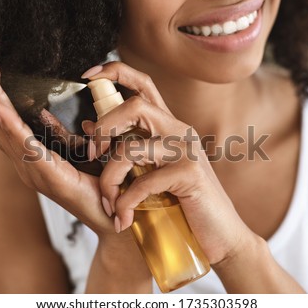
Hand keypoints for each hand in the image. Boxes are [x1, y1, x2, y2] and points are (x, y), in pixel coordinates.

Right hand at [0, 49, 153, 292]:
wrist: (115, 218)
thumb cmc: (99, 186)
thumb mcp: (80, 153)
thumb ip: (63, 135)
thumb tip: (52, 111)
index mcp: (31, 157)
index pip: (4, 120)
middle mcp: (25, 164)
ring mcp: (33, 172)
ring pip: (4, 128)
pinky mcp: (48, 177)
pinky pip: (25, 146)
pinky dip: (10, 125)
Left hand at [82, 62, 256, 264]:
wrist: (220, 234)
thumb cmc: (182, 202)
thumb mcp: (151, 170)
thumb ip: (127, 148)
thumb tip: (89, 126)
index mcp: (169, 126)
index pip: (143, 83)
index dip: (114, 72)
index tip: (87, 77)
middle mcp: (180, 130)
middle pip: (134, 105)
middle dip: (104, 128)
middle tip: (93, 155)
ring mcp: (187, 150)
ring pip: (131, 147)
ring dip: (109, 178)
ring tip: (110, 203)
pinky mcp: (191, 174)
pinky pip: (144, 181)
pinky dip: (126, 201)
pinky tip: (125, 217)